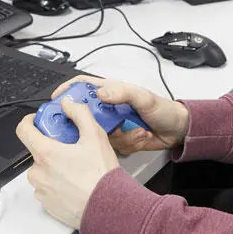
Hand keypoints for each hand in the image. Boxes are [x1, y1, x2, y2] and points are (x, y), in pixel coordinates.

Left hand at [16, 97, 119, 228]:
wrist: (108, 208)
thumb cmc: (101, 176)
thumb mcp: (95, 136)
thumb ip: (80, 114)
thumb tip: (68, 105)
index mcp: (46, 153)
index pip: (23, 130)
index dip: (30, 121)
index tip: (39, 121)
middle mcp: (38, 172)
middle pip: (37, 151)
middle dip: (51, 147)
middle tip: (71, 148)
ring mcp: (41, 190)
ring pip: (42, 171)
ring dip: (54, 167)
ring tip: (77, 169)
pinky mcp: (47, 204)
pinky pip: (47, 188)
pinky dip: (57, 183)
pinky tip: (75, 184)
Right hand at [50, 76, 189, 155]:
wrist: (178, 131)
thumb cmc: (163, 109)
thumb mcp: (144, 98)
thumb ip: (123, 93)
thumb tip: (101, 93)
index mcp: (111, 92)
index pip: (83, 86)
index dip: (67, 91)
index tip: (55, 101)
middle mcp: (109, 109)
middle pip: (84, 116)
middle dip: (91, 126)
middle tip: (106, 129)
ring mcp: (114, 125)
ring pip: (98, 135)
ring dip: (120, 136)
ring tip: (137, 131)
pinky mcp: (120, 140)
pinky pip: (113, 147)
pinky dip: (129, 144)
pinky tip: (141, 137)